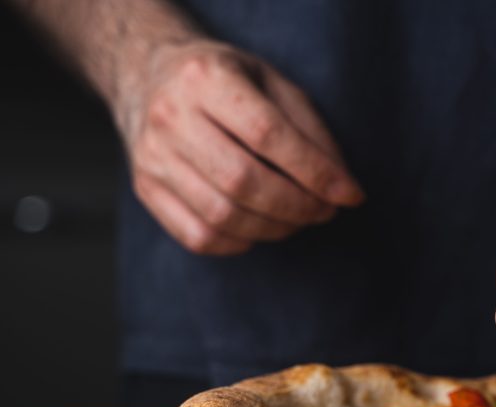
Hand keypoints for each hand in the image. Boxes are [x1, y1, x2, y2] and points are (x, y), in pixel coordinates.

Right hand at [116, 40, 363, 254]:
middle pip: (242, 181)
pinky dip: (240, 243)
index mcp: (206, 77)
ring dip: (275, 228)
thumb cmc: (227, 81)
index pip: (268, 134)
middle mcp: (171, 116)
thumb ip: (310, 130)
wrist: (148, 75)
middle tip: (325, 211)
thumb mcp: (273, 82)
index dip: (315, 172)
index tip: (350, 194)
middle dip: (297, 206)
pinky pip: (199, 237)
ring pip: (221, 215)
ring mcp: (153, 156)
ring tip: (298, 219)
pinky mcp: (145, 188)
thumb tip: (343, 186)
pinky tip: (260, 227)